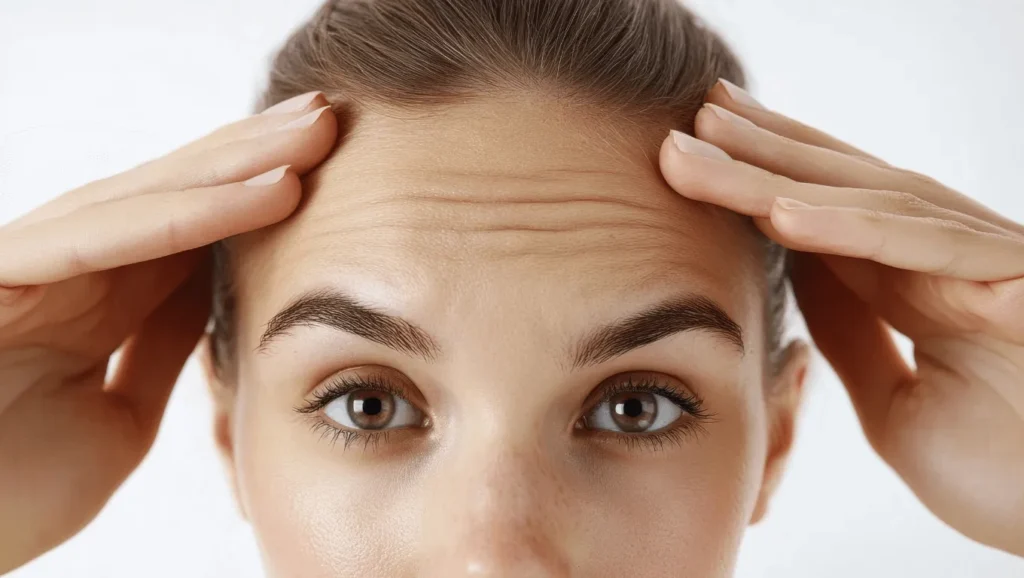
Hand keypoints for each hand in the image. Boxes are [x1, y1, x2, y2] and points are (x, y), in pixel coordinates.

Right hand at [0, 92, 337, 571]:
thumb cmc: (12, 491)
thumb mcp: (121, 413)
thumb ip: (161, 347)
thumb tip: (215, 294)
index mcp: (94, 297)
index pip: (188, 226)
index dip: (256, 189)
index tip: (328, 165)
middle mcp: (67, 266)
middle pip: (173, 193)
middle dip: (254, 152)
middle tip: (328, 117)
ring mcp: (32, 262)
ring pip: (148, 197)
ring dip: (238, 164)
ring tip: (313, 133)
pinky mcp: (1, 271)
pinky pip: (109, 234)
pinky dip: (192, 214)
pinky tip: (267, 190)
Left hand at [659, 79, 1023, 555]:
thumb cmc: (1005, 475)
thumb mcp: (894, 400)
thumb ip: (852, 332)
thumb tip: (795, 269)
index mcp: (922, 282)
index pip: (831, 212)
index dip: (766, 172)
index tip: (700, 145)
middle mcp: (954, 256)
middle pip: (843, 188)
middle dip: (762, 149)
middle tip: (690, 117)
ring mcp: (989, 260)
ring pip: (869, 204)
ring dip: (776, 177)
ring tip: (699, 151)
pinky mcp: (1019, 279)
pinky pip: (922, 247)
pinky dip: (849, 229)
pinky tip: (778, 214)